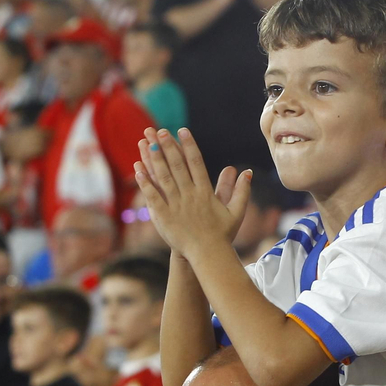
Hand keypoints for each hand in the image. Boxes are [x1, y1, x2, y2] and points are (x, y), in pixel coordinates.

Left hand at [134, 128, 250, 259]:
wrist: (208, 255)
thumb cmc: (222, 234)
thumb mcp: (236, 212)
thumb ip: (241, 191)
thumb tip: (248, 172)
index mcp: (205, 192)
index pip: (196, 163)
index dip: (188, 145)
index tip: (182, 130)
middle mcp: (189, 195)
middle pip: (177, 166)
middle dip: (167, 146)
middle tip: (159, 131)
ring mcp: (175, 205)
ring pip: (163, 178)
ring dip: (154, 159)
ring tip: (145, 142)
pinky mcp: (163, 216)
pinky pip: (152, 196)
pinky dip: (145, 182)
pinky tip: (137, 169)